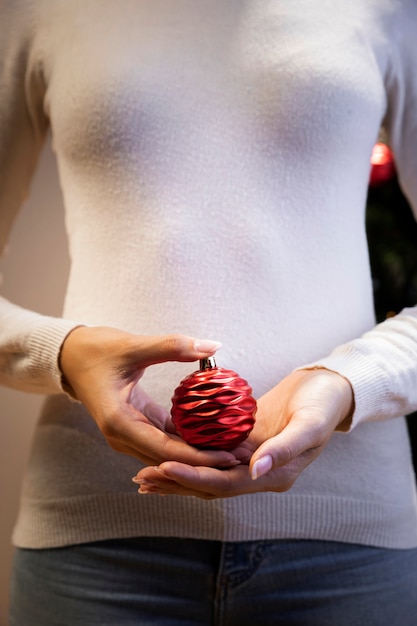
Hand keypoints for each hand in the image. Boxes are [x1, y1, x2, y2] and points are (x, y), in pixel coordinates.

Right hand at [59, 326, 237, 467]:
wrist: (71, 356)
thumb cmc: (97, 350)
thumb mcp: (134, 346)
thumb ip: (173, 346)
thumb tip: (213, 345)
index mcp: (119, 423)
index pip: (166, 449)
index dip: (200, 456)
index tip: (230, 456)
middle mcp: (122, 437)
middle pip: (170, 459)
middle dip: (206, 461)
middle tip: (243, 456)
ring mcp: (128, 435)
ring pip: (169, 454)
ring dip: (199, 454)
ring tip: (235, 450)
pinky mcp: (135, 427)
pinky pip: (165, 440)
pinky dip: (188, 441)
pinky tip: (215, 437)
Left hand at [133, 368, 353, 497]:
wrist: (330, 388)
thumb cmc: (323, 404)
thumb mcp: (309, 424)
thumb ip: (283, 448)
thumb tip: (254, 470)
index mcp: (275, 475)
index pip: (226, 484)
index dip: (194, 478)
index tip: (163, 467)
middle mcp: (259, 472)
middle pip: (210, 484)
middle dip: (177, 481)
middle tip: (142, 476)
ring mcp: (250, 457)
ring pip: (207, 471)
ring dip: (178, 472)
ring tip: (145, 471)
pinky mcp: (244, 441)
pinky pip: (212, 451)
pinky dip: (189, 453)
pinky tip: (167, 447)